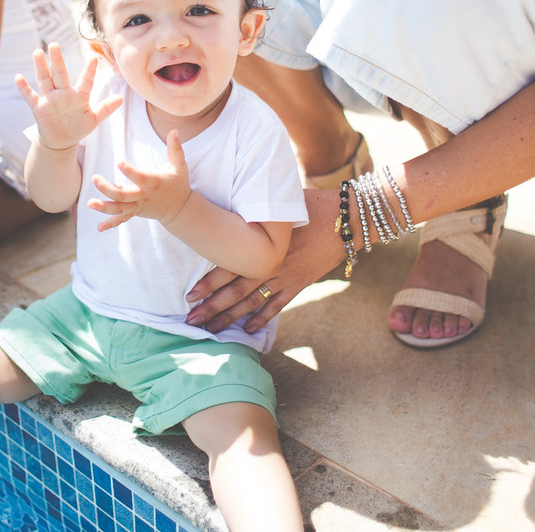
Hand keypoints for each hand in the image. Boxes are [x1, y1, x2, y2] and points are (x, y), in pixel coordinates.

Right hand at [14, 42, 121, 151]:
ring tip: (37, 52)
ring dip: (40, 67)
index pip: (85, 81)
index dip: (89, 72)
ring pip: (45, 80)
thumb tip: (121, 99)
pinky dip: (24, 88)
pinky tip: (18, 77)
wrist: (61, 140)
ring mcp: (50, 99)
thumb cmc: (78, 127)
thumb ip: (106, 108)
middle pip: (59, 74)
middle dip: (57, 60)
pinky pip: (30, 96)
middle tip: (54, 45)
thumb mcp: (94, 119)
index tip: (94, 59)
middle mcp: (63, 93)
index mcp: (79, 95)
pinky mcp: (39, 107)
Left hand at [88, 129, 190, 230]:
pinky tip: (99, 228)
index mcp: (154, 183)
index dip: (130, 171)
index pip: (140, 177)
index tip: (118, 162)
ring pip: (120, 209)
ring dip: (104, 208)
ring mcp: (138, 206)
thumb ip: (175, 148)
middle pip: (124, 195)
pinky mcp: (135, 212)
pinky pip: (122, 219)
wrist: (180, 208)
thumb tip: (174, 130)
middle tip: (94, 179)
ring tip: (90, 204)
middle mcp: (144, 196)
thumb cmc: (178, 183)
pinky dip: (111, 223)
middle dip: (108, 189)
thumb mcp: (179, 166)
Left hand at [184, 188, 340, 333]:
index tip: (189, 295)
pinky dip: (262, 319)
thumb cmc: (309, 204)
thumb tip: (229, 209)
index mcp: (261, 244)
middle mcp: (269, 264)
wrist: (345, 218)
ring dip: (230, 317)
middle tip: (191, 320)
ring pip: (252, 302)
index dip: (207, 283)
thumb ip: (253, 211)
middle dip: (211, 307)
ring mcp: (284, 276)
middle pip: (234, 290)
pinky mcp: (299, 283)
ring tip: (211, 330)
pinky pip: (277, 305)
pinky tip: (248, 331)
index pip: (228, 267)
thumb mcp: (276, 205)